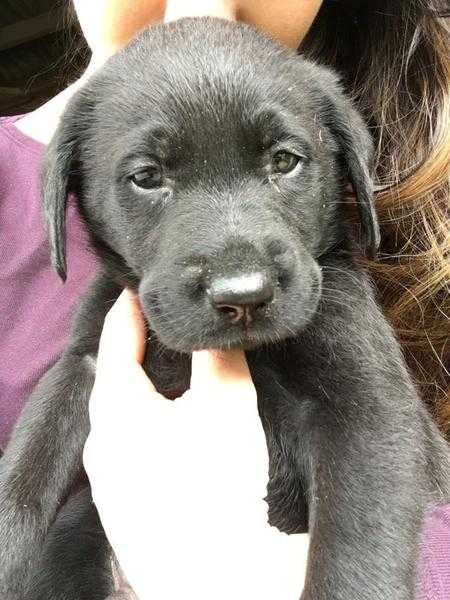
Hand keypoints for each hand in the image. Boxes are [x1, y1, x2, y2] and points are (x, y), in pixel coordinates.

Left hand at [84, 288, 307, 598]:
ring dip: (146, 386)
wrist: (216, 568)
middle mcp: (102, 437)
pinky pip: (132, 443)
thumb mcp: (227, 399)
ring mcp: (110, 474)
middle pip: (117, 374)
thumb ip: (218, 352)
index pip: (116, 337)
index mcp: (116, 405)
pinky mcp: (126, 501)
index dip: (131, 306)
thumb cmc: (215, 479)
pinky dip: (150, 421)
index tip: (143, 285)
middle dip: (139, 346)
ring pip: (124, 412)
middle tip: (167, 324)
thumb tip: (214, 324)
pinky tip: (177, 428)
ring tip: (175, 370)